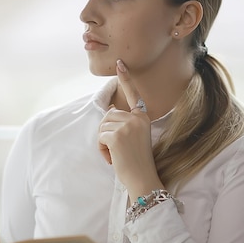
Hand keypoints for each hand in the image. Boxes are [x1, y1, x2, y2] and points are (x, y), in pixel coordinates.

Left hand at [98, 59, 163, 200]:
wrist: (143, 179)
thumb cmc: (138, 162)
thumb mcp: (136, 136)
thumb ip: (125, 122)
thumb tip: (109, 109)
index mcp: (143, 117)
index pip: (133, 94)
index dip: (125, 79)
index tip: (120, 63)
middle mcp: (137, 118)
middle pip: (108, 115)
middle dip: (106, 132)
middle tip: (119, 149)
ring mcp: (127, 125)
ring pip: (102, 125)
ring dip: (104, 142)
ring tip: (117, 153)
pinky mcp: (117, 135)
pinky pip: (100, 137)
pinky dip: (102, 149)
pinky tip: (113, 157)